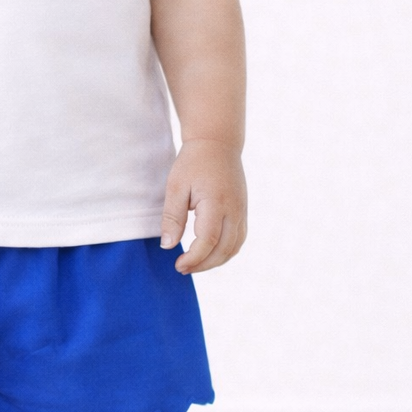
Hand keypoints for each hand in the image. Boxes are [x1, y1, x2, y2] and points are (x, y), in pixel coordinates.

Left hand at [160, 138, 246, 272]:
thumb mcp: (176, 187)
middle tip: (182, 268)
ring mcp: (242, 211)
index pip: (208, 240)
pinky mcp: (243, 211)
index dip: (194, 258)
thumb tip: (168, 246)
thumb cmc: (193, 162)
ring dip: (215, 261)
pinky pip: (238, 239)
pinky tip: (209, 254)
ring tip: (194, 264)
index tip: (178, 264)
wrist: (217, 143)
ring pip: (234, 247)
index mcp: (216, 202)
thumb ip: (172, 217)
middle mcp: (234, 210)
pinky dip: (225, 252)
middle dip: (203, 264)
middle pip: (224, 249)